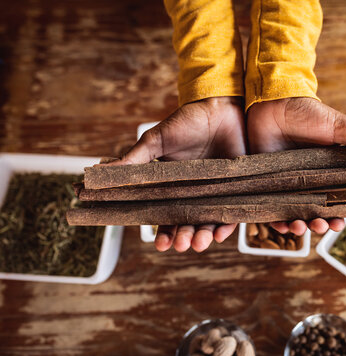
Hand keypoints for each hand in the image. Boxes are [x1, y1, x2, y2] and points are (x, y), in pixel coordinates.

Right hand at [108, 97, 245, 252]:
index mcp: (171, 185)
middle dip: (182, 238)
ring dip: (202, 236)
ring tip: (198, 244)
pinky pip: (232, 212)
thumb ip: (133, 160)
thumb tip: (97, 174)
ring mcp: (215, 190)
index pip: (165, 214)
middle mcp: (193, 192)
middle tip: (179, 246)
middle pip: (187, 223)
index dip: (162, 231)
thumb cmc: (187, 122)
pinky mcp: (236, 187)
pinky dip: (226, 225)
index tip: (158, 244)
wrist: (220, 106)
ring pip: (208, 221)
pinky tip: (219, 234)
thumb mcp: (156, 141)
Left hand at [247, 97, 345, 234]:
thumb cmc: (308, 113)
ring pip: (297, 213)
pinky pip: (272, 208)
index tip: (344, 221)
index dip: (343, 213)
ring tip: (300, 226)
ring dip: (300, 226)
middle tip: (321, 225)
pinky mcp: (268, 183)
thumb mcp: (340, 127)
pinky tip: (281, 224)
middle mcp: (312, 181)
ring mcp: (289, 183)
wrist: (272, 102)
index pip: (341, 199)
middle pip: (319, 211)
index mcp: (332, 171)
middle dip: (321, 224)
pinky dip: (276, 221)